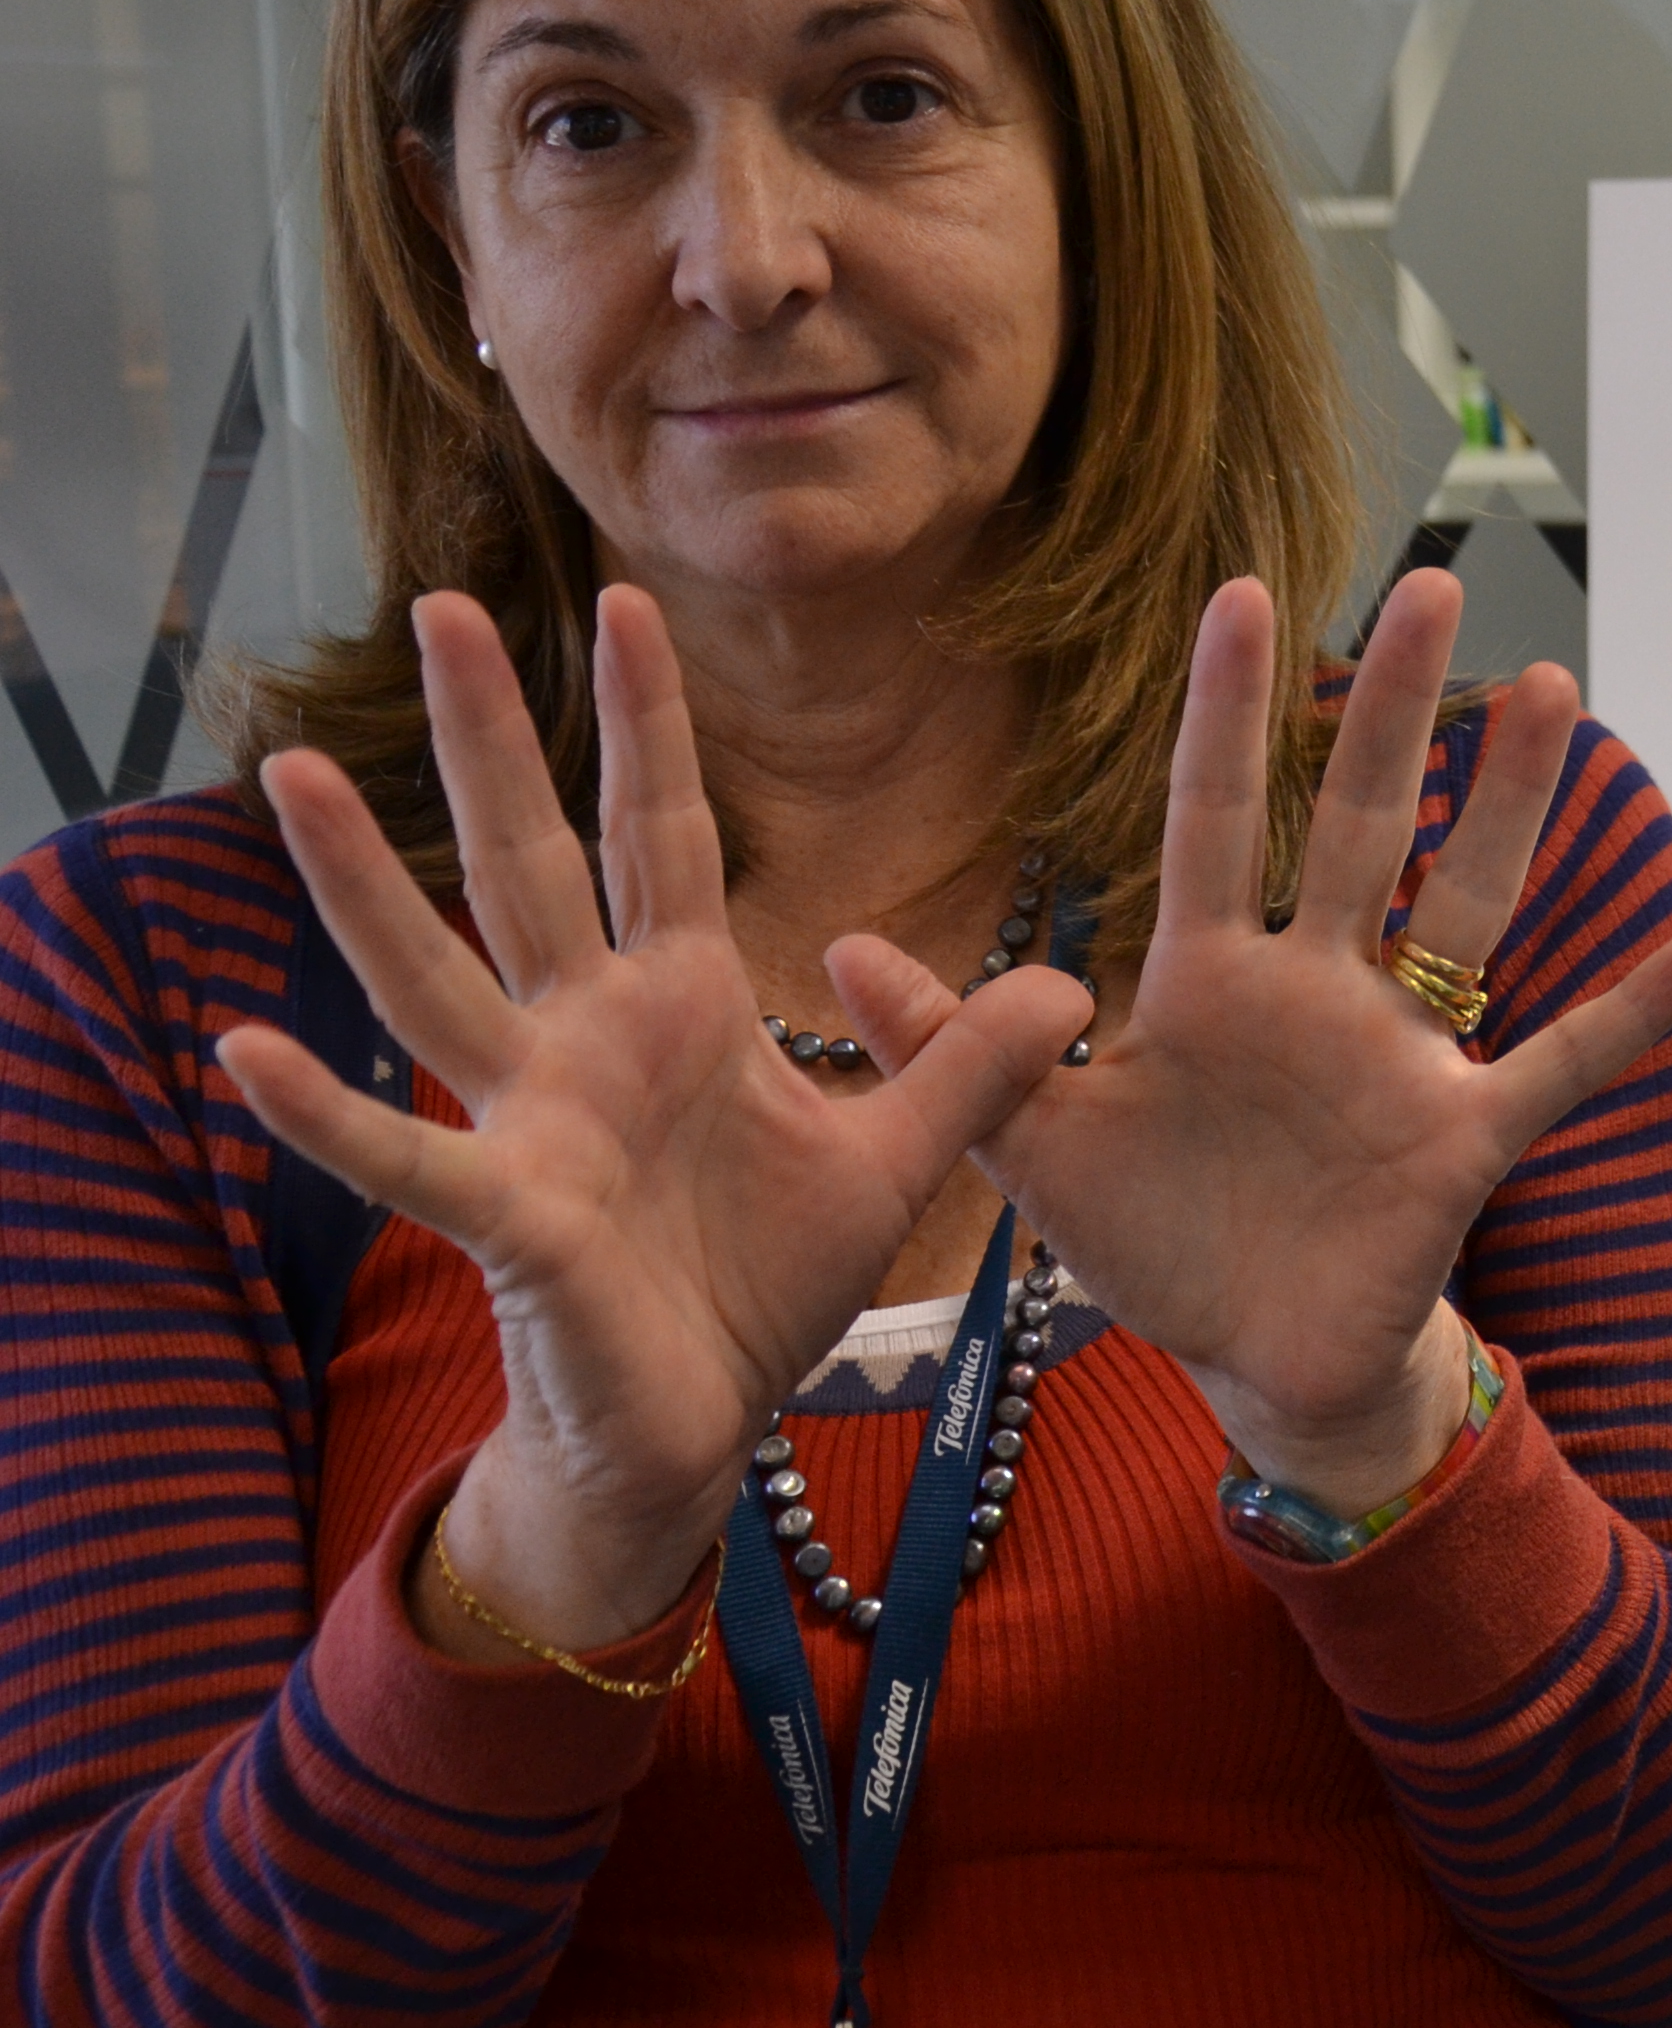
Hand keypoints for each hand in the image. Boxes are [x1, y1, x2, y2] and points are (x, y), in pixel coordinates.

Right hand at [222, 590, 1092, 1652]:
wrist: (700, 1426)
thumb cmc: (762, 1287)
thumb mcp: (892, 1161)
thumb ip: (971, 1069)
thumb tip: (1068, 987)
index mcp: (681, 1006)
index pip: (663, 831)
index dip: (647, 724)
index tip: (626, 603)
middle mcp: (586, 1037)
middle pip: (530, 857)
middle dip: (490, 737)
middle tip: (440, 601)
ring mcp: (531, 1117)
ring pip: (431, 973)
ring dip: (357, 879)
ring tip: (288, 770)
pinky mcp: (507, 1213)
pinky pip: (402, 1152)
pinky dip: (324, 1107)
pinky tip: (248, 1051)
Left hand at [854, 571, 1671, 1510]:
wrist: (1255, 1361)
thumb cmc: (1160, 1245)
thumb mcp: (1035, 1155)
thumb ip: (959, 1051)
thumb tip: (833, 948)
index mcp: (1207, 985)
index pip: (1213, 818)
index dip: (1229, 715)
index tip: (1241, 594)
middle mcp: (1315, 992)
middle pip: (1357, 825)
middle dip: (1392, 709)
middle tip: (1433, 585)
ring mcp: (1399, 1056)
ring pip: (1464, 904)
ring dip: (1512, 804)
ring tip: (1549, 690)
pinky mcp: (1461, 1135)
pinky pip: (1562, 1062)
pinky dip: (1634, 1009)